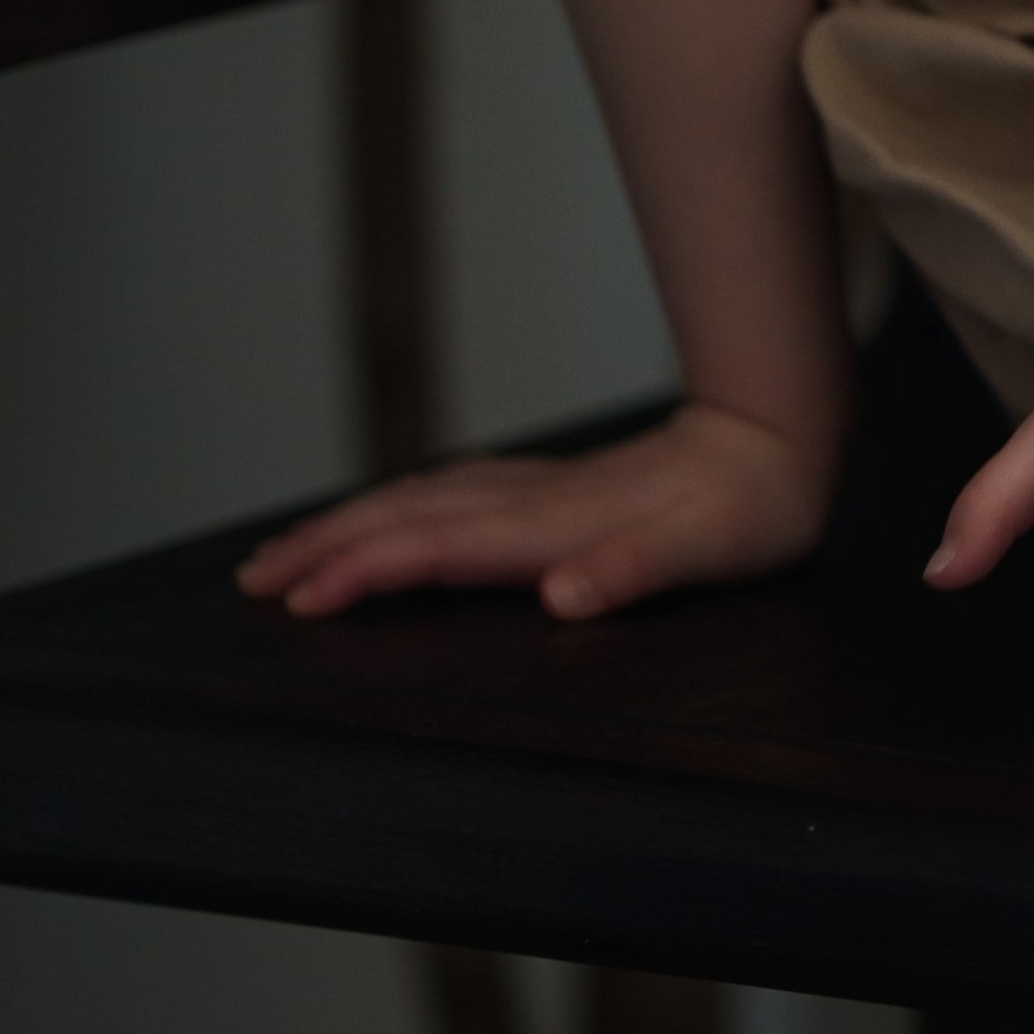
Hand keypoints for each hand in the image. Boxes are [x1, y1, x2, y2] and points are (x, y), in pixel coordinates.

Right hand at [234, 399, 834, 622]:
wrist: (783, 434)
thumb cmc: (751, 508)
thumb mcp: (708, 551)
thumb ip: (635, 569)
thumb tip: (565, 595)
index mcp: (555, 524)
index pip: (436, 548)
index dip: (365, 571)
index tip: (298, 600)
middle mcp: (534, 500)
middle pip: (406, 517)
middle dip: (324, 546)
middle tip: (250, 580)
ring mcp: (541, 486)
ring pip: (421, 500)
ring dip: (349, 524)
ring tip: (287, 554)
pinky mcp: (557, 484)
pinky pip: (452, 494)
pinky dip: (400, 507)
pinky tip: (391, 515)